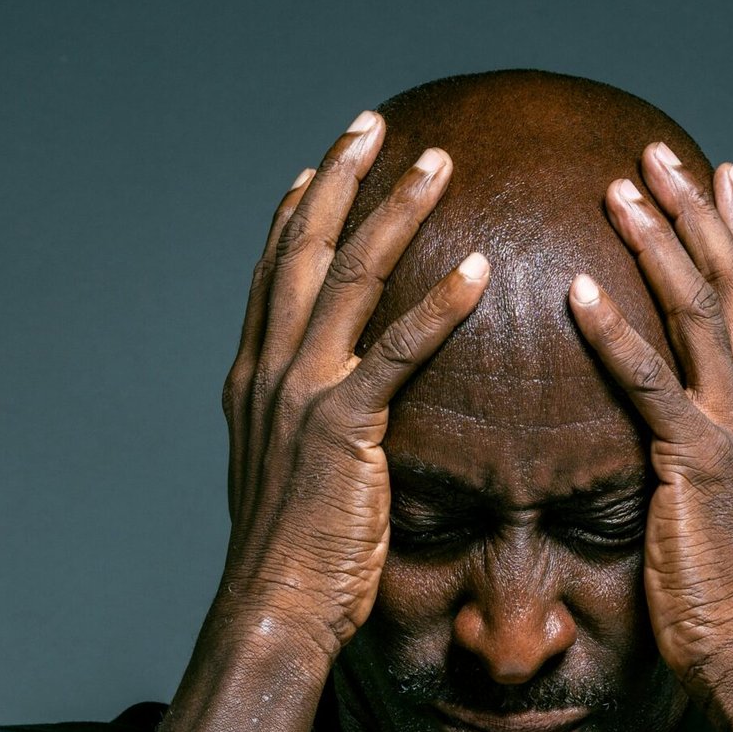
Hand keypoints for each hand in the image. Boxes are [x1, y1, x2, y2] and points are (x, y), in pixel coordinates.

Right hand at [218, 110, 489, 668]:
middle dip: (341, 178)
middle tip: (376, 124)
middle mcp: (267, 371)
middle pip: (303, 249)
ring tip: (439, 165)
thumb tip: (331, 420)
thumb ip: (307, 430)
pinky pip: (396, 352)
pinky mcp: (341, 428)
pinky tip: (479, 273)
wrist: (273, 607)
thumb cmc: (293, 557)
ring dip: (396, 213)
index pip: (273, 273)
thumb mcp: (290, 477)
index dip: (298, 211)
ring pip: (347, 278)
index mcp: (253, 379)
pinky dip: (438, 307)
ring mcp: (299, 395)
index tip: (324, 163)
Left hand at [568, 147, 732, 701]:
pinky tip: (581, 290)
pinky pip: (650, 383)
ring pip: (698, 312)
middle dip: (696, 212)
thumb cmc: (724, 592)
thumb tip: (671, 442)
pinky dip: (616, 333)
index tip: (721, 175)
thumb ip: (701, 457)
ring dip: (658, 243)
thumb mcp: (718, 507)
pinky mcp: (695, 462)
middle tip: (659, 152)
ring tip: (620, 187)